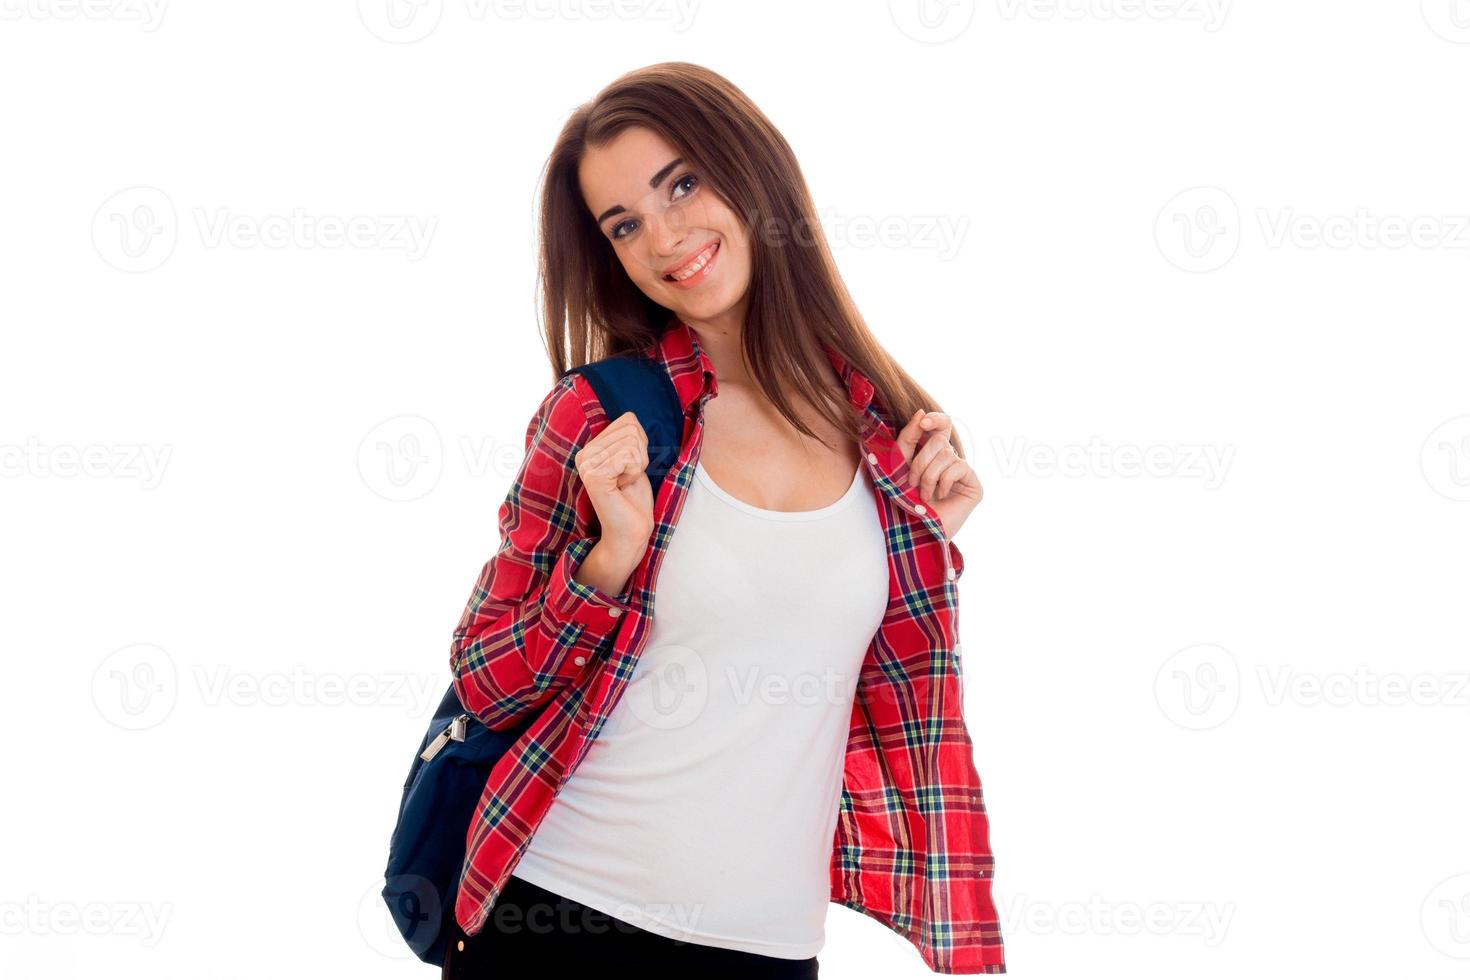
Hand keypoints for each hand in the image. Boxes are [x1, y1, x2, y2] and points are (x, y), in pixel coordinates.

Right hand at [573, 410, 655, 560]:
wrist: (631, 531)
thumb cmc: (635, 498)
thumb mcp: (633, 459)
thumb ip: (628, 437)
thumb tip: (630, 416)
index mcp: (590, 447)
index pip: (628, 420)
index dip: (641, 444)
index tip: (629, 468)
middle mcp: (583, 453)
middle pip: (631, 429)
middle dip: (641, 454)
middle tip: (628, 478)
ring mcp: (586, 464)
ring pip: (632, 442)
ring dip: (638, 465)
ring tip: (625, 483)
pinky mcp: (593, 475)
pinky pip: (628, 456)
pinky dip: (635, 472)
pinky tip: (622, 487)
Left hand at [893, 409, 982, 540]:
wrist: (914, 531)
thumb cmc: (905, 500)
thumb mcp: (900, 465)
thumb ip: (908, 438)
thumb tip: (921, 412)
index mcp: (933, 452)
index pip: (942, 424)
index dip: (936, 419)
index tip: (923, 422)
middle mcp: (950, 459)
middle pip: (939, 441)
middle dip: (919, 462)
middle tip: (912, 483)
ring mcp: (963, 472)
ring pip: (946, 454)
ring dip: (928, 476)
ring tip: (924, 495)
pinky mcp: (974, 485)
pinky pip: (958, 467)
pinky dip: (943, 482)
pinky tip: (941, 497)